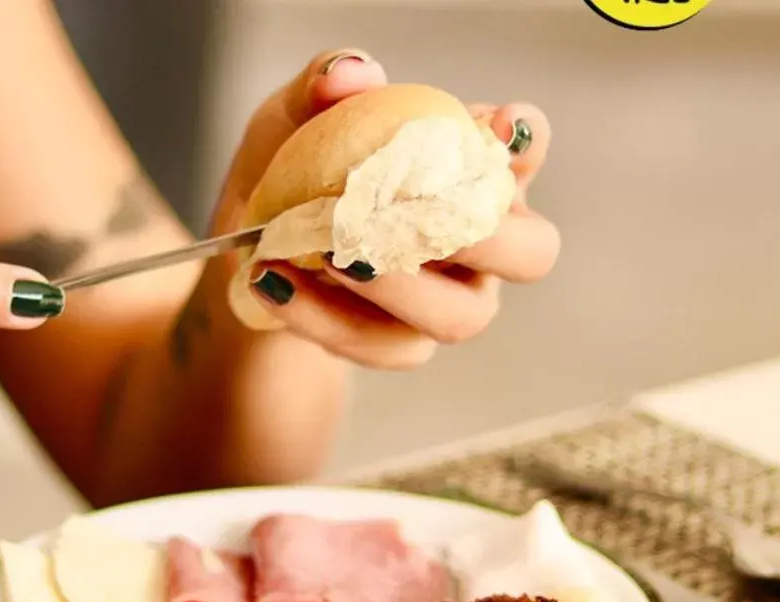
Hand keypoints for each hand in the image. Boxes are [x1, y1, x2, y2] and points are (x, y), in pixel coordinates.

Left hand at [210, 49, 559, 368]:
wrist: (248, 258)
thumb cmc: (288, 178)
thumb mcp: (290, 120)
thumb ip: (321, 86)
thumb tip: (351, 75)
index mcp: (468, 169)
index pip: (523, 149)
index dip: (525, 139)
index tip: (497, 124)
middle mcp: (477, 242)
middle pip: (531, 252)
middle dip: (485, 237)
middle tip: (415, 214)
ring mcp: (445, 302)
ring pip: (461, 316)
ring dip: (399, 286)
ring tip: (334, 254)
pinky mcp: (397, 345)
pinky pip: (383, 346)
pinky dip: (325, 316)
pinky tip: (275, 281)